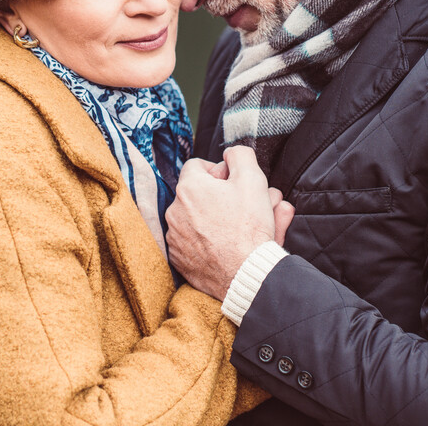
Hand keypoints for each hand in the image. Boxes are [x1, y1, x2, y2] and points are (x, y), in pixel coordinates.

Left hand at [166, 146, 292, 300]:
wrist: (245, 273)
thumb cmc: (249, 227)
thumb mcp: (252, 179)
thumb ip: (240, 156)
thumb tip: (232, 154)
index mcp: (189, 187)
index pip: (197, 166)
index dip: (219, 171)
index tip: (233, 183)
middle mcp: (175, 210)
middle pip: (199, 193)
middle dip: (221, 196)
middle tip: (244, 205)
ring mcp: (175, 236)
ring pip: (197, 218)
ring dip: (216, 218)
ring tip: (240, 227)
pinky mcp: (179, 258)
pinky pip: (192, 241)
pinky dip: (208, 240)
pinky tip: (228, 244)